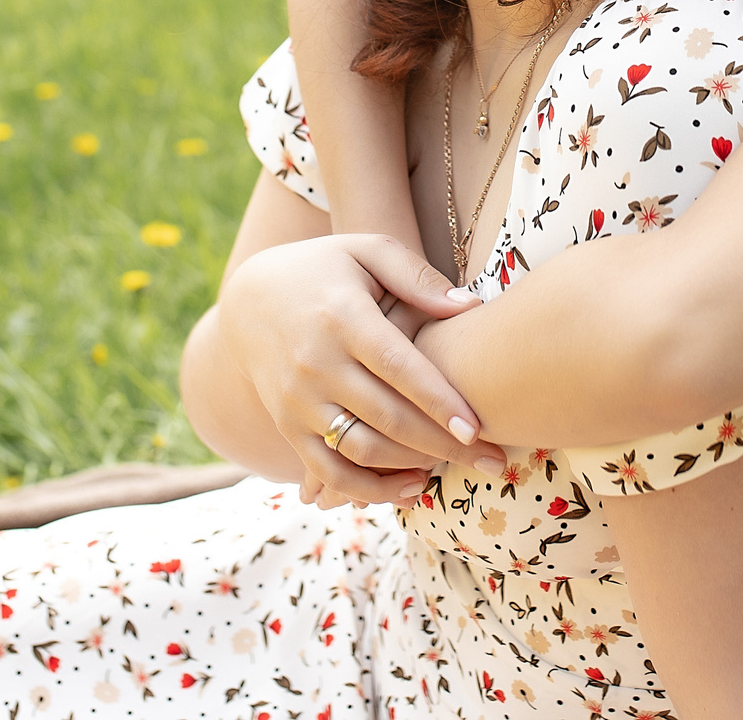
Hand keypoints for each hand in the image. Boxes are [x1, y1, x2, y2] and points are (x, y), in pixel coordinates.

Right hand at [216, 233, 506, 505]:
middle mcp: (316, 364)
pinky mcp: (288, 426)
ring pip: (360, 450)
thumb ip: (416, 276)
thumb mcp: (366, 251)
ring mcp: (298, 400)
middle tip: (492, 462)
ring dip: (411, 468)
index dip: (437, 399)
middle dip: (442, 445)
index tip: (476, 428)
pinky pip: (329, 471)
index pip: (396, 366)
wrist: (250, 300)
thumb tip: (468, 306)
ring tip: (457, 470)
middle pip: (386, 416)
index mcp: (341, 317)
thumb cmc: (323, 269)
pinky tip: (412, 488)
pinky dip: (369, 490)